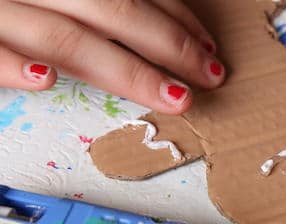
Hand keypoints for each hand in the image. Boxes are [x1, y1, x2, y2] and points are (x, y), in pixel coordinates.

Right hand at [0, 0, 224, 113]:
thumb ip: (92, 1)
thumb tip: (149, 12)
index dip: (175, 17)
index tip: (207, 46)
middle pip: (110, 7)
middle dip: (168, 44)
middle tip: (210, 75)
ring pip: (65, 36)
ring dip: (121, 68)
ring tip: (171, 96)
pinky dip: (10, 64)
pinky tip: (44, 80)